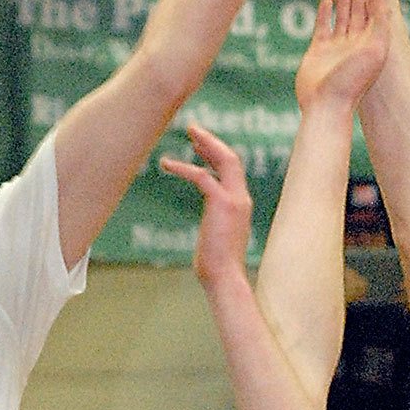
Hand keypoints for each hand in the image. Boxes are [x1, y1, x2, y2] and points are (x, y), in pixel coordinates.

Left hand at [159, 122, 251, 294]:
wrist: (225, 279)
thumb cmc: (217, 267)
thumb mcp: (217, 240)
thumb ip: (216, 228)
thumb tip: (209, 233)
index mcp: (241, 205)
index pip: (233, 171)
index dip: (217, 155)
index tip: (200, 146)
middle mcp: (242, 199)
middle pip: (232, 159)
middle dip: (213, 142)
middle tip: (193, 130)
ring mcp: (235, 200)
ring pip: (225, 160)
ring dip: (206, 144)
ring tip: (188, 133)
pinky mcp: (222, 204)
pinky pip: (203, 176)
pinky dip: (184, 167)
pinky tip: (167, 165)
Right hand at [294, 0, 389, 114]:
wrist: (326, 105)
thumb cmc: (352, 80)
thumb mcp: (375, 49)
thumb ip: (379, 24)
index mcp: (372, 46)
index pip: (376, 18)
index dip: (376, 1)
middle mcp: (355, 46)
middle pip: (360, 16)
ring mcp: (336, 48)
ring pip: (342, 19)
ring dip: (345, 3)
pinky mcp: (318, 50)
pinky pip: (323, 27)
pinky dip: (325, 14)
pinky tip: (326, 1)